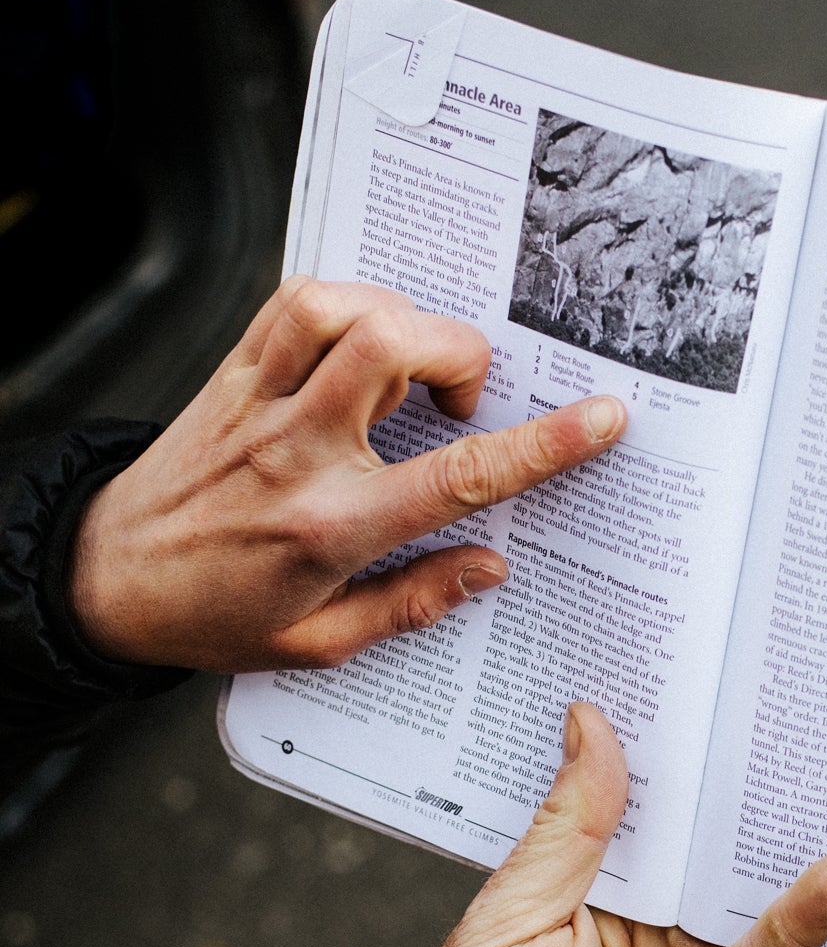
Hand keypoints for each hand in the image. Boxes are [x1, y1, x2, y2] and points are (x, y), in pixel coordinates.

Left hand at [67, 277, 626, 671]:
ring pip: (344, 311)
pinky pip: (291, 304)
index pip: (459, 475)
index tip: (601, 418)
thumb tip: (490, 566)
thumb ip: (412, 603)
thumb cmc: (214, 616)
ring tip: (411, 371)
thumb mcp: (319, 643)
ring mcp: (258, 404)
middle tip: (462, 402)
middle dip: (459, 356)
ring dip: (401, 322)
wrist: (104, 581)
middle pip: (396, 351)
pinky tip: (362, 342)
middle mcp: (298, 452)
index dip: (545, 443)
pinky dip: (346, 303)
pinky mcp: (229, 375)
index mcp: (333, 527)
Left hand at [387, 702, 826, 946]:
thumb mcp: (509, 926)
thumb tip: (591, 724)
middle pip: (696, 830)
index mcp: (576, 886)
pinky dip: (810, 912)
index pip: (627, 795)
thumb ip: (565, 833)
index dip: (656, 738)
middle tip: (783, 685)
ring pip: (744, 881)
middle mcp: (638, 917)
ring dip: (783, 828)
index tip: (691, 664)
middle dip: (732, 768)